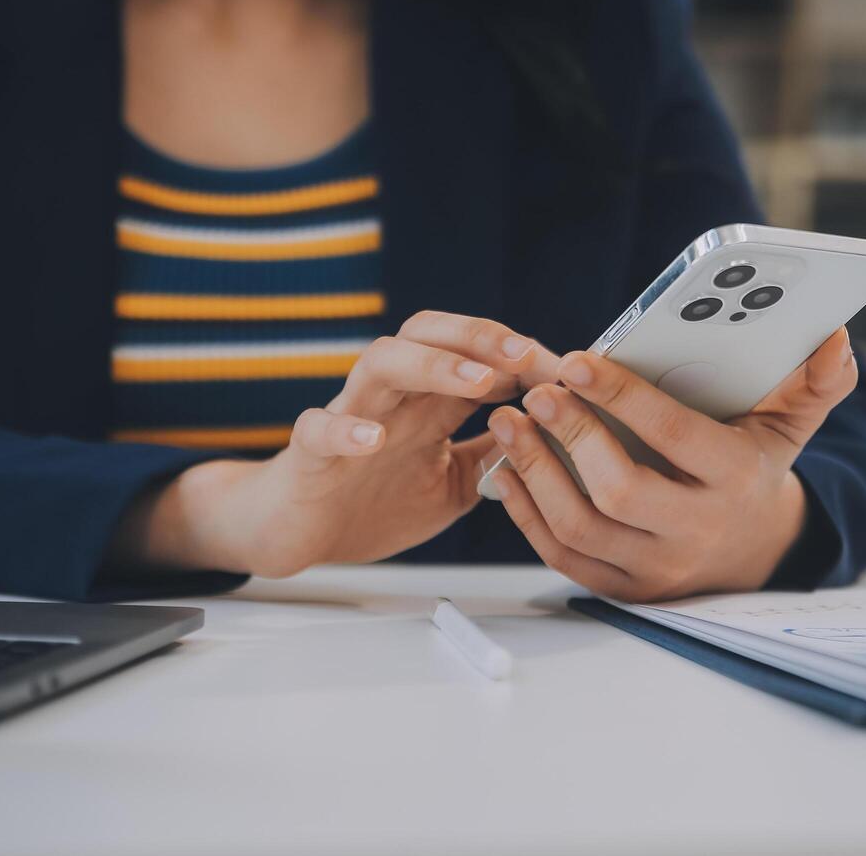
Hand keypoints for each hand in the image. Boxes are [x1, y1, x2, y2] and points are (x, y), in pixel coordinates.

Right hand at [114, 311, 558, 577]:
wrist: (296, 532)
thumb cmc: (373, 499)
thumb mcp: (453, 483)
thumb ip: (493, 456)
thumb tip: (554, 438)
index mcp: (428, 402)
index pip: (478, 356)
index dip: (524, 358)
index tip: (570, 373)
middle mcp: (392, 397)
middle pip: (430, 334)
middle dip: (481, 337)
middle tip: (527, 355)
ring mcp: (349, 416)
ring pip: (383, 362)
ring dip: (434, 365)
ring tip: (478, 380)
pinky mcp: (309, 451)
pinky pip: (319, 428)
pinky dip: (345, 429)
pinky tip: (374, 439)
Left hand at [485, 327, 857, 601]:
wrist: (755, 553)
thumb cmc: (757, 469)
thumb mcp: (791, 426)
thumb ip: (816, 383)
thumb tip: (838, 340)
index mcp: (734, 480)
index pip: (675, 438)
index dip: (623, 398)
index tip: (577, 360)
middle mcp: (695, 531)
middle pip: (620, 491)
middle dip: (572, 437)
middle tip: (536, 392)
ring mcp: (656, 568)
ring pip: (581, 528)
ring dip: (535, 473)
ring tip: (510, 422)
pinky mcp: (623, 589)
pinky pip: (563, 556)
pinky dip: (528, 514)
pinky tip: (508, 470)